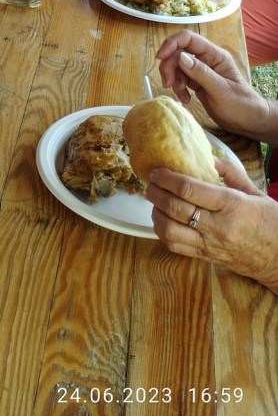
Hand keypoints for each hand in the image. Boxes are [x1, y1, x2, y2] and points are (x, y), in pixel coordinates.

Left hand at [145, 162, 277, 292]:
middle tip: (150, 183)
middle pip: (175, 208)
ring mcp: (210, 244)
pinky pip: (176, 247)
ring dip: (156, 214)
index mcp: (230, 204)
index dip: (167, 178)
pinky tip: (162, 221)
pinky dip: (162, 232)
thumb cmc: (271, 222)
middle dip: (156, 193)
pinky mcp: (206, 257)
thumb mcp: (255, 192)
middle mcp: (217, 226)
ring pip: (170, 231)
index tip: (156, 171)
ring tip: (155, 202)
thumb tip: (209, 158)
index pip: (189, 190)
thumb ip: (231, 172)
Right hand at [156, 30, 269, 138]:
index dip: (171, 44)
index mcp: (215, 55)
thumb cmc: (241, 105)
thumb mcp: (221, 90)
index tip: (160, 57)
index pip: (188, 39)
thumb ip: (201, 73)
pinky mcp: (196, 82)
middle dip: (169, 66)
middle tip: (168, 84)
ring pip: (176, 66)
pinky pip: (180, 78)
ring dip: (173, 79)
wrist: (248, 121)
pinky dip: (178, 88)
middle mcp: (206, 59)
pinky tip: (186, 99)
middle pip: (178, 52)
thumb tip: (180, 57)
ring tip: (181, 95)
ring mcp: (201, 70)